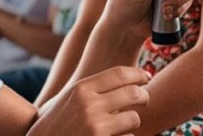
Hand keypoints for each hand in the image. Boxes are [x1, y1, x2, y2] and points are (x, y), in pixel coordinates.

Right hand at [30, 66, 150, 135]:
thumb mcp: (70, 99)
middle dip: (144, 96)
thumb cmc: (56, 122)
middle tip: (144, 99)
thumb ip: (93, 89)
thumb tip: (127, 79)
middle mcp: (89, 105)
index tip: (146, 77)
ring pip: (134, 118)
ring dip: (133, 121)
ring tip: (124, 123)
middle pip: (134, 94)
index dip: (138, 74)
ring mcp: (96, 127)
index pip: (120, 74)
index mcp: (81, 89)